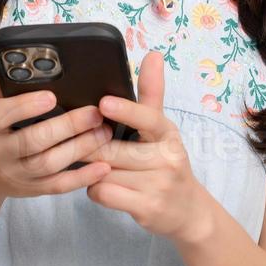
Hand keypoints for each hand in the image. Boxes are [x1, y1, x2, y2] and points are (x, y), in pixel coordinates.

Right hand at [0, 68, 113, 202]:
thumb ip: (0, 82)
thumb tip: (14, 59)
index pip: (0, 116)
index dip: (25, 106)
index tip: (51, 96)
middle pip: (32, 141)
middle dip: (67, 126)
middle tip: (95, 113)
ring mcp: (16, 174)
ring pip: (49, 164)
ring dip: (80, 148)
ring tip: (104, 132)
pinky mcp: (32, 189)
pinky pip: (58, 186)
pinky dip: (82, 178)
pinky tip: (104, 166)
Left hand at [80, 51, 211, 242]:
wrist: (188, 211)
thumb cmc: (166, 163)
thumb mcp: (162, 130)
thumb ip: (151, 94)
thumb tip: (153, 54)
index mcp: (167, 134)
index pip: (148, 118)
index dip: (125, 111)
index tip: (104, 103)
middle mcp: (167, 158)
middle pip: (112, 149)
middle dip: (90, 147)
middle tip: (77, 143)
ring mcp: (158, 185)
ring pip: (104, 172)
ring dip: (92, 170)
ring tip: (98, 168)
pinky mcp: (147, 208)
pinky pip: (104, 193)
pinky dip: (96, 190)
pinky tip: (104, 186)